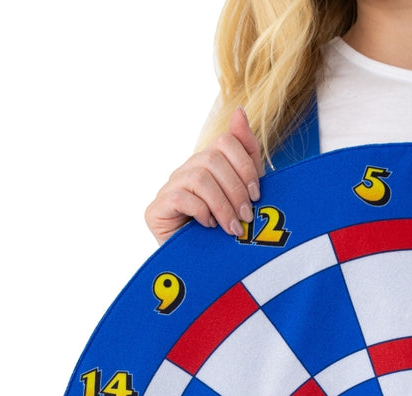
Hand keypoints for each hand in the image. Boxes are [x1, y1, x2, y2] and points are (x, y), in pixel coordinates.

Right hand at [145, 107, 262, 243]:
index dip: (244, 165)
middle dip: (235, 189)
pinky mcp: (155, 209)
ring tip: (232, 227)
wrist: (202, 268)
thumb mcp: (244, 191)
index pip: (225, 141)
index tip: (256, 194)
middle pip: (212, 159)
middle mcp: (186, 170)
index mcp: (207, 163)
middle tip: (246, 216)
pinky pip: (180, 197)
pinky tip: (208, 226)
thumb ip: (245, 152)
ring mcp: (169, 188)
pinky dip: (200, 211)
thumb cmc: (225, 231)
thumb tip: (239, 111)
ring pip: (199, 178)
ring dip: (222, 204)